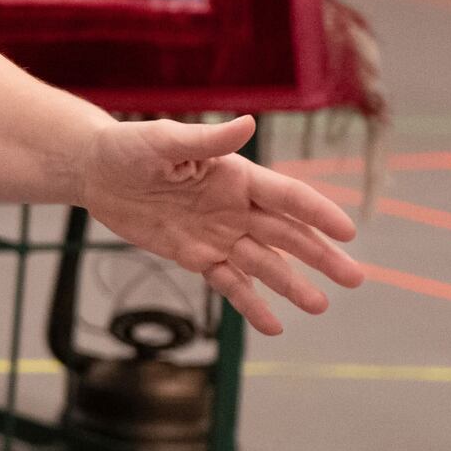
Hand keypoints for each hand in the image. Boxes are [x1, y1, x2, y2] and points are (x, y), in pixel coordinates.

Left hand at [75, 116, 364, 334]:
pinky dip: (250, 304)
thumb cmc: (130, 147)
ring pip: (264, 264)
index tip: (348, 232)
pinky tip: (274, 326)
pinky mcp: (197, 256)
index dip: (318, 213)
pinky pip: (229, 283)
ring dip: (292, 285)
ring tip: (320, 306)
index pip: (287, 197)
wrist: (96, 173)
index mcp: (237, 176)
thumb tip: (249, 124)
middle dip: (321, 256)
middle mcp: (236, 208)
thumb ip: (207, 140)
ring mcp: (220, 234)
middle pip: (287, 236)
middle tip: (355, 279)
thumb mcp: (164, 141)